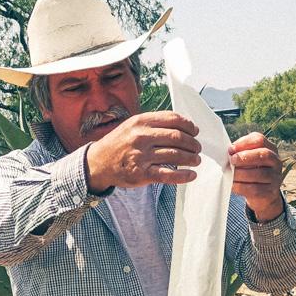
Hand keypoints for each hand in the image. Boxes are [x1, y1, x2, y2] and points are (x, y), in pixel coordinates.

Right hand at [85, 111, 202, 191]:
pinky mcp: (141, 174)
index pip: (173, 119)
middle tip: (197, 148)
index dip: (189, 125)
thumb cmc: (119, 143)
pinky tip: (191, 175)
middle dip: (192, 143)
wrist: (98, 162)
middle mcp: (141, 136)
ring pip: (175, 155)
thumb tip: (183, 125)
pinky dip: (183, 176)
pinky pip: (167, 175)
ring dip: (191, 158)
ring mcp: (141, 155)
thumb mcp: (132, 125)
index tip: (195, 131)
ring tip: (196, 160)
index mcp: (141, 121)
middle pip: (177, 137)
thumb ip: (154, 123)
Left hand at [228, 132, 284, 220]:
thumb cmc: (250, 171)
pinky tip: (233, 185)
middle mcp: (276, 161)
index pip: (259, 140)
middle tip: (232, 161)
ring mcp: (275, 177)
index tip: (231, 149)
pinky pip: (255, 189)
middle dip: (245, 157)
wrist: (262, 194)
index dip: (244, 143)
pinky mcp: (271, 191)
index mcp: (269, 148)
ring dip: (241, 174)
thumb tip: (229, 152)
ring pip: (259, 173)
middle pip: (264, 155)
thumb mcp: (247, 159)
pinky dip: (241, 187)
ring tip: (230, 174)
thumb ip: (240, 153)